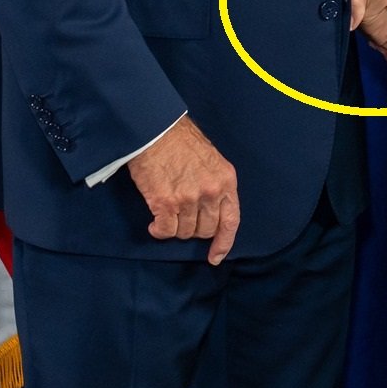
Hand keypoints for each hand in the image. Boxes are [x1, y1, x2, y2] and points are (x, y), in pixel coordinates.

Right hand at [128, 117, 238, 264]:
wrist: (156, 129)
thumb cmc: (181, 142)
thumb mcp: (212, 161)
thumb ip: (215, 185)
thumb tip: (210, 211)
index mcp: (226, 181)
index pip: (231, 221)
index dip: (224, 243)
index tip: (216, 257)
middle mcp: (211, 192)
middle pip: (206, 230)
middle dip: (194, 230)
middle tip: (182, 219)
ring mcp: (188, 199)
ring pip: (184, 232)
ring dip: (175, 229)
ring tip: (167, 215)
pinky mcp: (165, 203)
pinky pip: (165, 231)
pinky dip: (159, 230)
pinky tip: (155, 223)